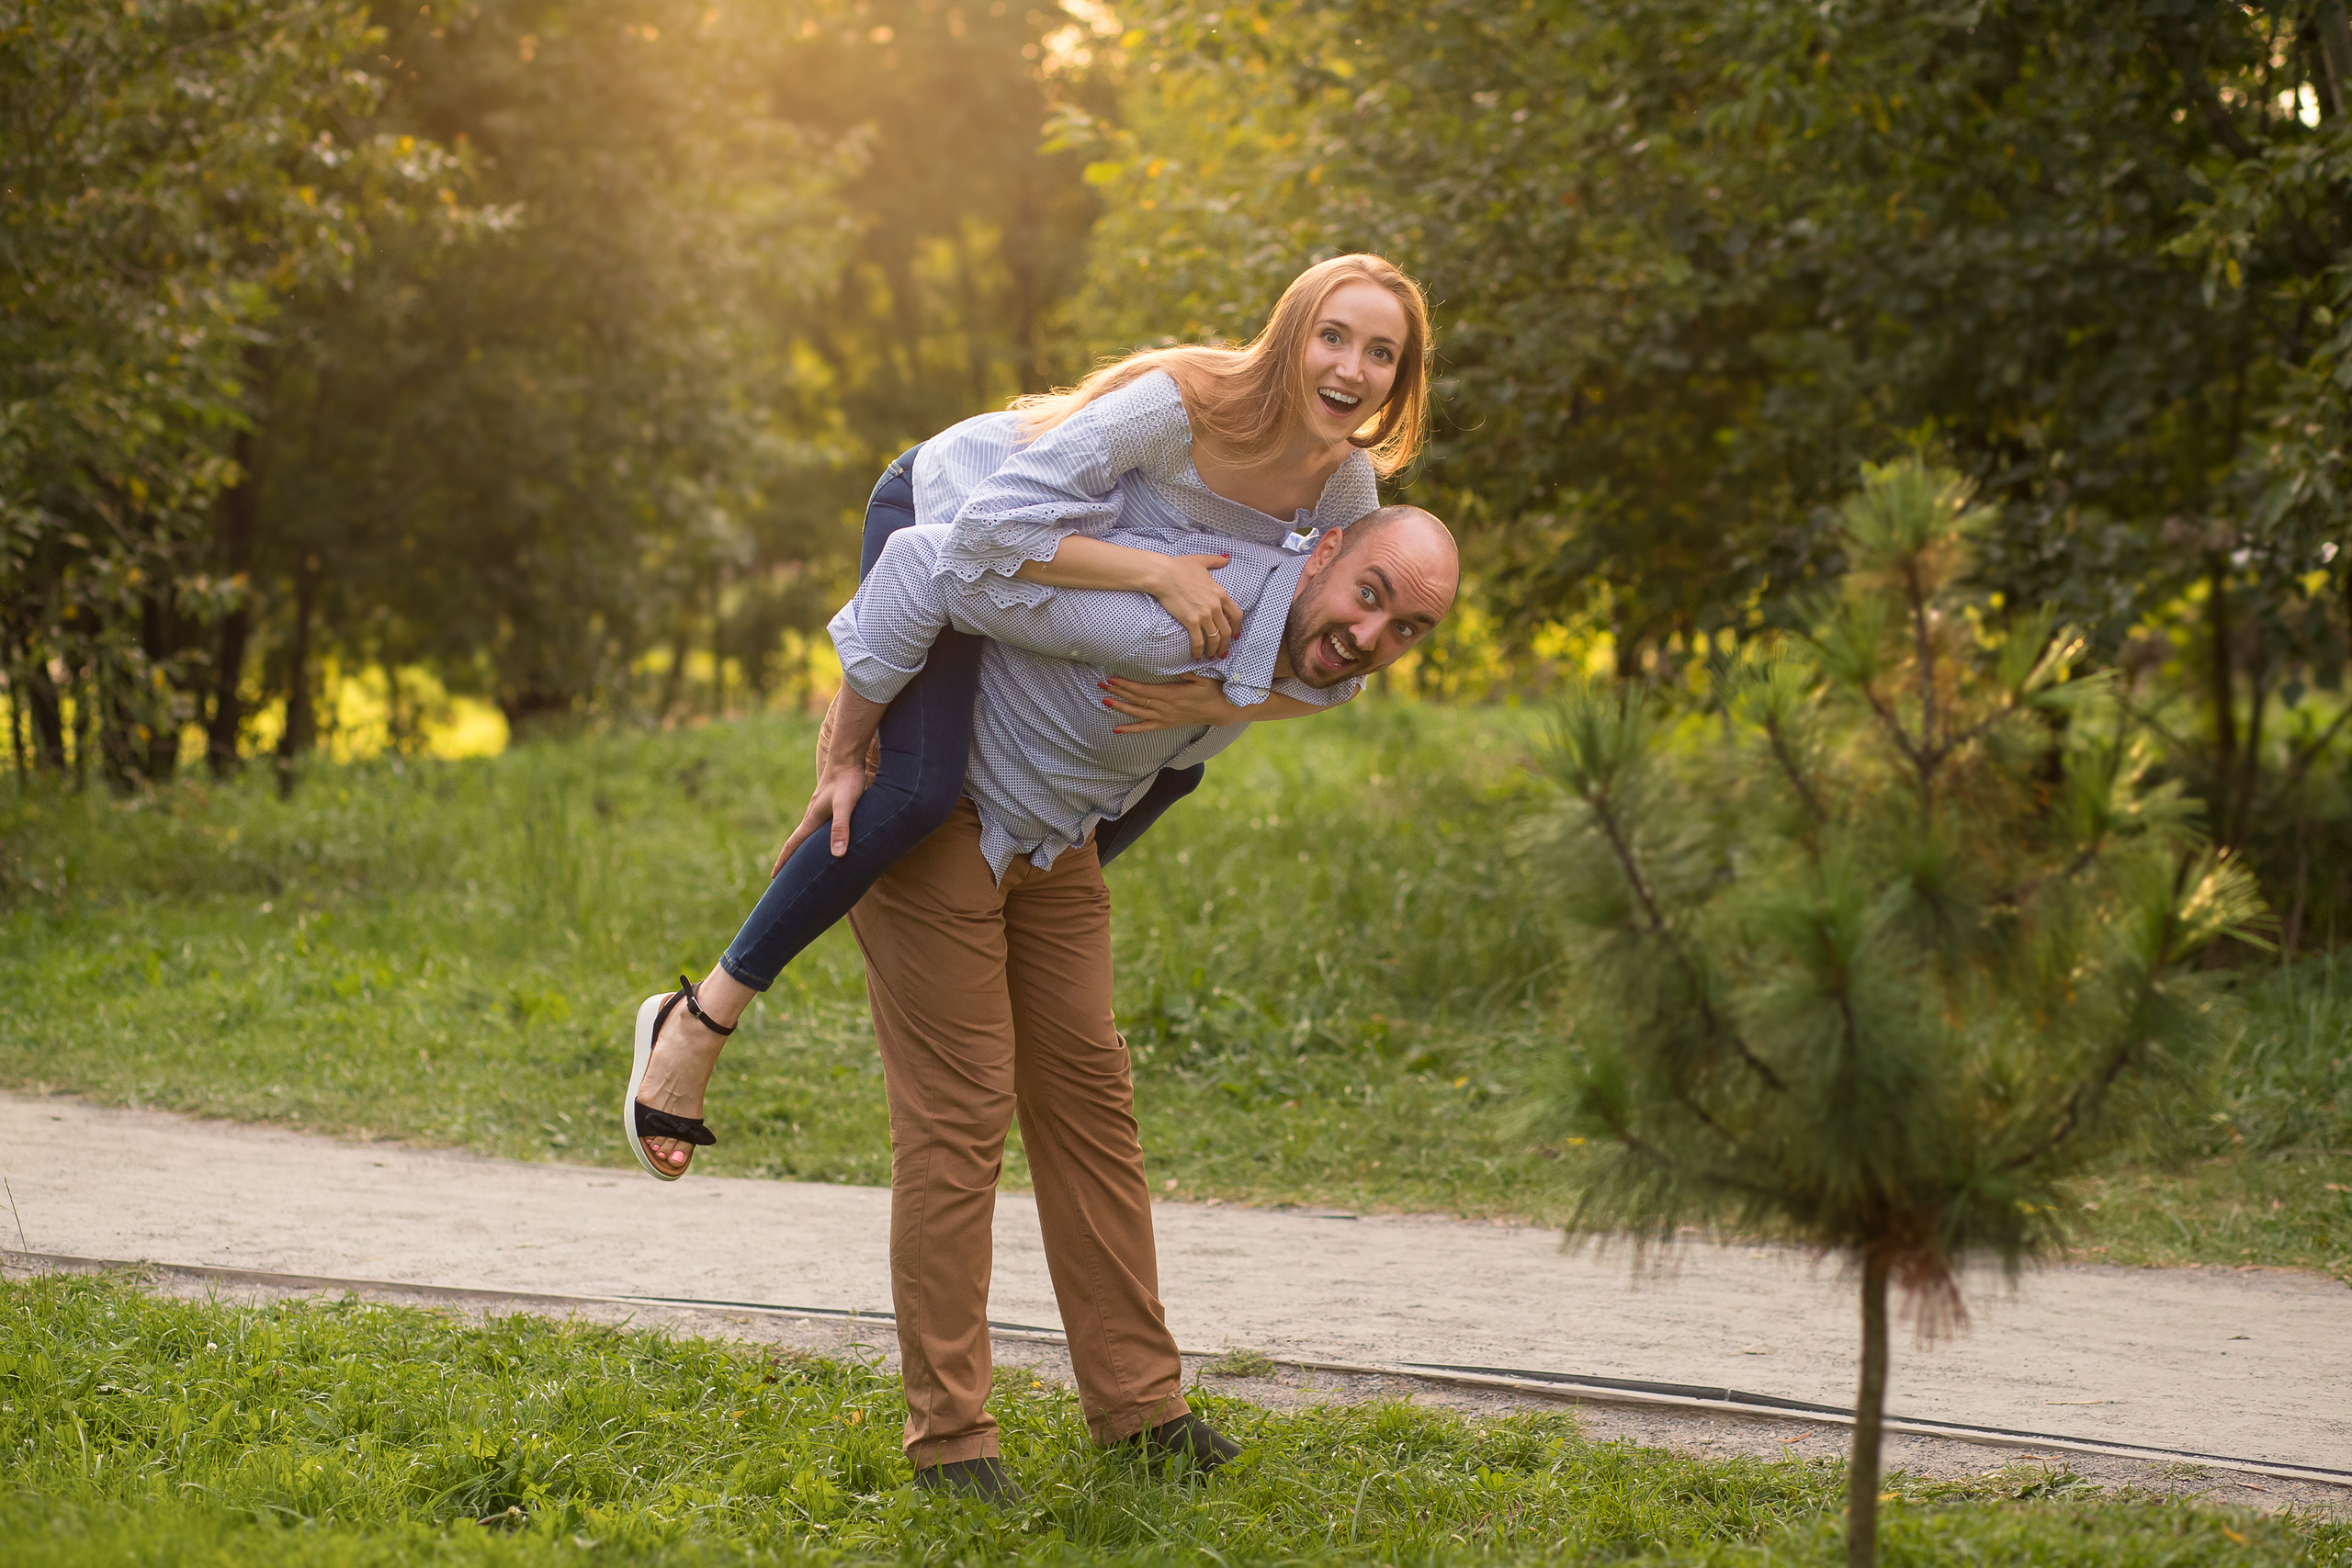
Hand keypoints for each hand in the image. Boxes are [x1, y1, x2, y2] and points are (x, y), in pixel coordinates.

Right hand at [772, 758, 868, 872]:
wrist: (848, 756)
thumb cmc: (847, 781)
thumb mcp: (845, 805)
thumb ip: (841, 828)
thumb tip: (837, 855)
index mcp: (812, 819)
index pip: (793, 844)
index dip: (783, 861)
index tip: (773, 877)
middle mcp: (812, 814)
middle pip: (798, 841)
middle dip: (790, 859)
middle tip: (784, 877)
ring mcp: (820, 808)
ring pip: (808, 833)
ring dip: (803, 847)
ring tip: (803, 861)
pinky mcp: (828, 802)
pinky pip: (819, 825)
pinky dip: (816, 837)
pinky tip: (824, 838)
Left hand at [1100, 673, 1247, 731]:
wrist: (1220, 710)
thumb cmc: (1212, 690)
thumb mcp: (1202, 677)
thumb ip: (1187, 671)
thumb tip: (1173, 664)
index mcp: (1172, 695)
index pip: (1143, 690)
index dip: (1126, 685)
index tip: (1112, 679)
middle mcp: (1165, 708)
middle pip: (1136, 699)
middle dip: (1118, 692)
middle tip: (1101, 685)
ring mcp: (1165, 718)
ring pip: (1137, 713)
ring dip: (1120, 707)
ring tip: (1104, 701)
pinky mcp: (1166, 724)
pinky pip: (1145, 728)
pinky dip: (1130, 729)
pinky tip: (1116, 729)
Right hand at [1150, 554, 1244, 659]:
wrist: (1164, 575)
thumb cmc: (1179, 567)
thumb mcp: (1201, 561)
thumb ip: (1215, 561)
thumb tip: (1226, 558)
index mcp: (1220, 593)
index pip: (1236, 615)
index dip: (1237, 628)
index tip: (1235, 635)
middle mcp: (1215, 606)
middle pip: (1227, 631)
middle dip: (1226, 644)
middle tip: (1223, 652)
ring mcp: (1204, 615)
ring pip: (1215, 638)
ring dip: (1214, 650)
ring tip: (1211, 656)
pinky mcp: (1191, 621)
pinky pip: (1198, 641)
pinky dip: (1198, 651)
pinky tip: (1196, 656)